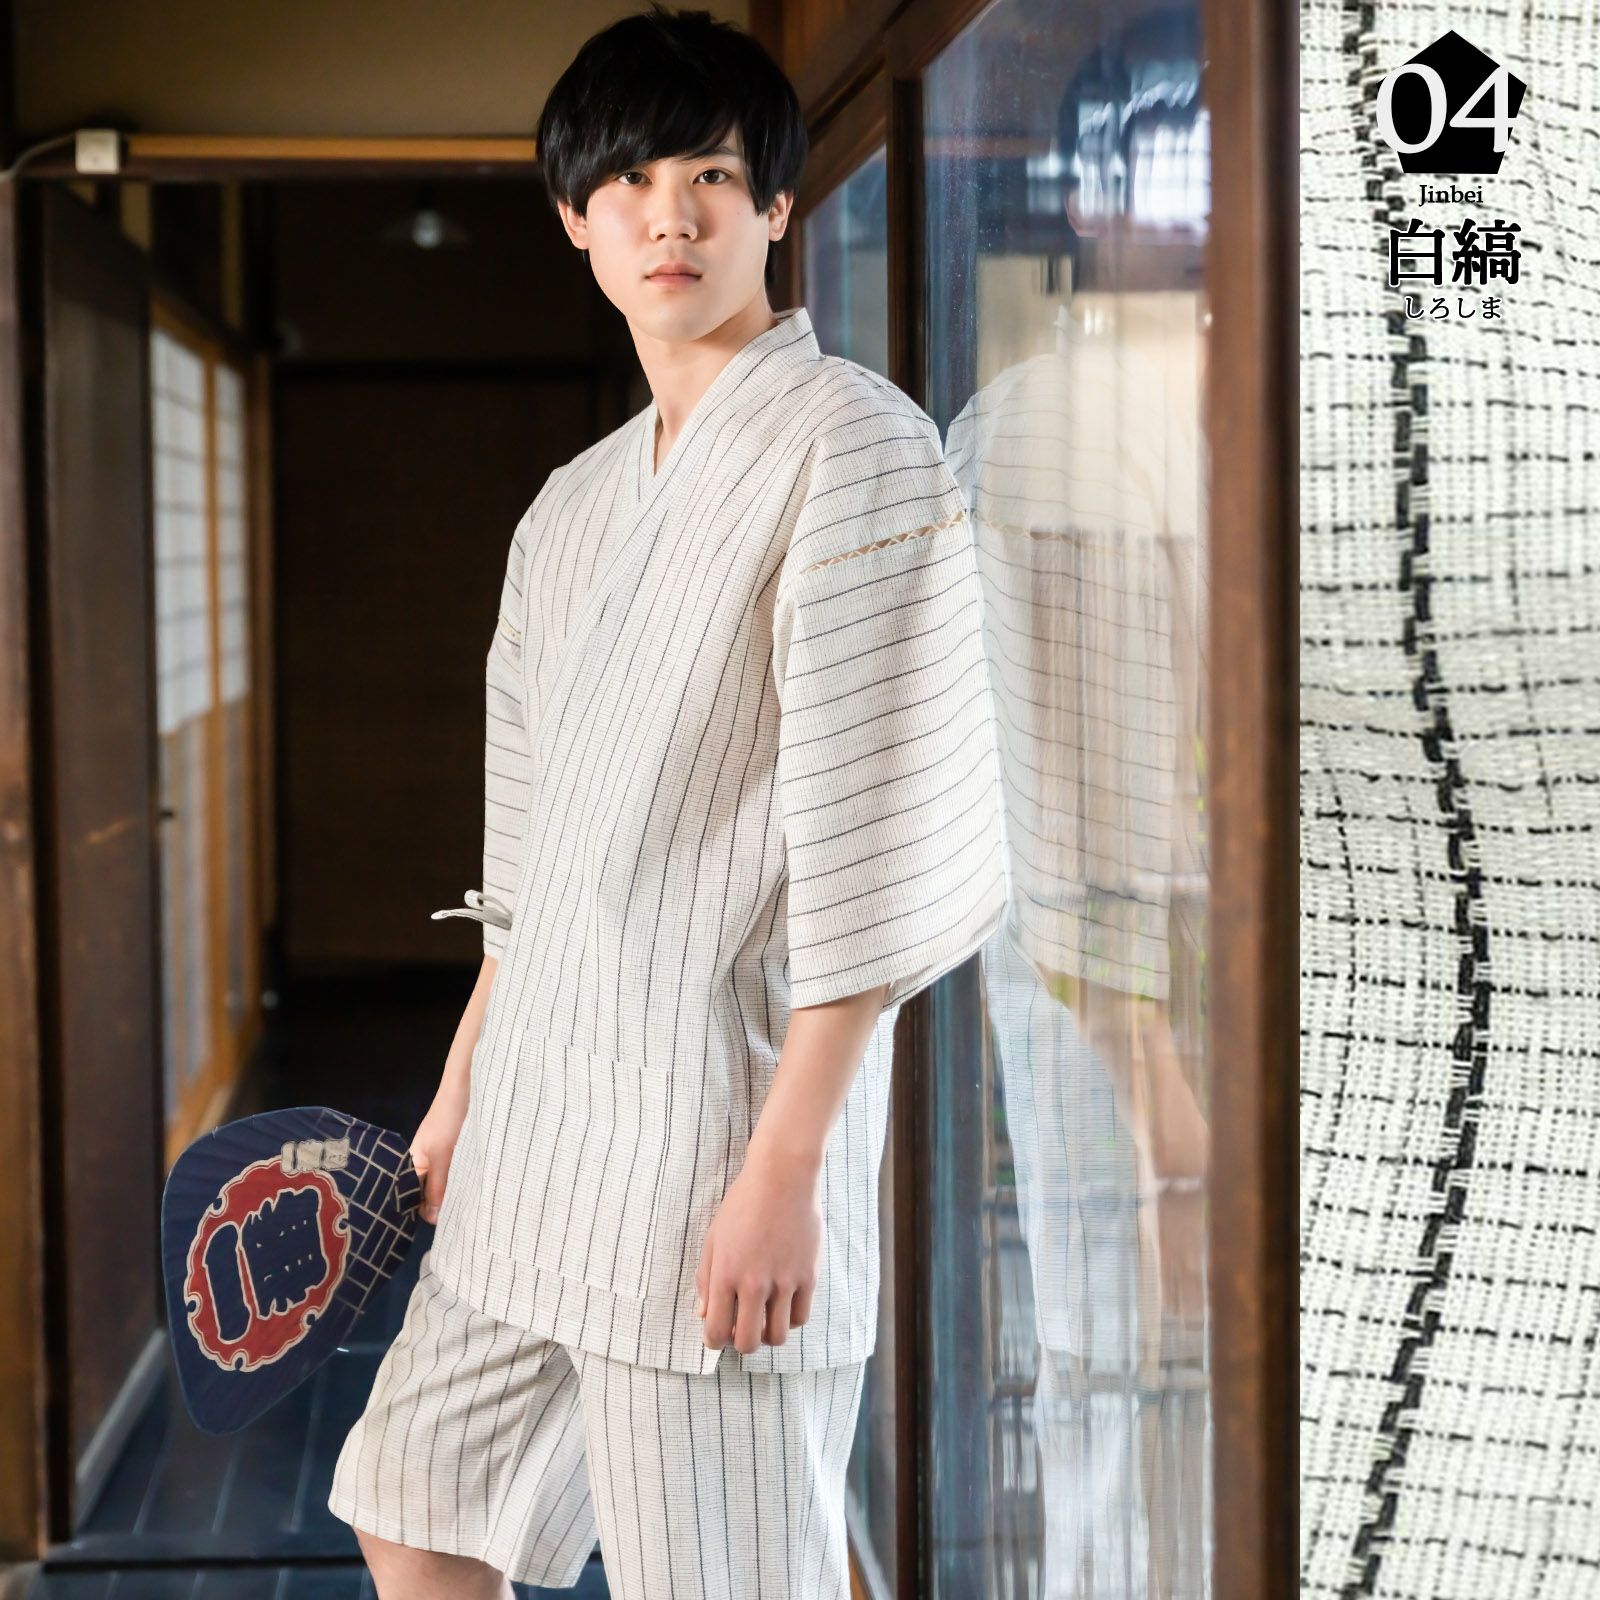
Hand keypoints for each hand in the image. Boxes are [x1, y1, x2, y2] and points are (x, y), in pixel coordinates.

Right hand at [410, 1074, 469, 1224]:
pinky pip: (460, 1175)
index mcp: (414, 1164)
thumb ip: (437, 1186)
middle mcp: (427, 1164)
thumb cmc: (450, 1119)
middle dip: (442, 1207)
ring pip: (447, 1186)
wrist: (469, 1085)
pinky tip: (477, 1193)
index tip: (442, 1228)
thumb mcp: (443, 1155)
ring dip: (456, 1195)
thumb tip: (432, 1219)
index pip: (412, 1199)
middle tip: (461, 1222)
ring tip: (470, 1211)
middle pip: (430, 1195)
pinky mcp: (461, 1153)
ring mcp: (444, 1158)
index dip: (424, 1212)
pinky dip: (466, 1183)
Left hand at [695, 1140, 821, 1354]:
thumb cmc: (743, 1204)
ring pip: (777, 1336)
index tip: (718, 1333)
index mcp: (725, 1274)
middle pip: (748, 1342)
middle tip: (741, 1327)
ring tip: (764, 1316)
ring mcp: (784, 1281)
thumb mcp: (713, 1238)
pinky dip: (789, 1318)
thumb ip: (706, 1279)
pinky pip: (800, 1317)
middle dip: (741, 1342)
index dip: (715, 1341)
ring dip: (767, 1333)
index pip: (717, 1330)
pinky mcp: (808, 1276)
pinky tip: (783, 1303)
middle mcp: (754, 1283)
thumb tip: (704, 1313)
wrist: (782, 1177)